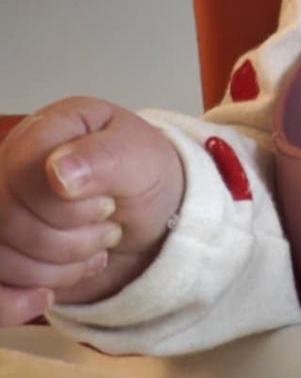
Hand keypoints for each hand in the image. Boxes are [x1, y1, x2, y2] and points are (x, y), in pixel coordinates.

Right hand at [0, 97, 184, 323]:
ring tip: (94, 252)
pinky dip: (12, 303)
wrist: (152, 219)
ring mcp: (1, 212)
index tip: (108, 205)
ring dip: (52, 269)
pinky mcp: (1, 253)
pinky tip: (47, 297)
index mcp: (47, 129)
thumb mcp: (142, 159)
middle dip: (65, 240)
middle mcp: (11, 166)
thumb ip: (104, 158)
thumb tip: (57, 171)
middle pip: (4, 218)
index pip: (21, 171)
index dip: (62, 204)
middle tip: (109, 230)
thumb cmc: (145, 177)